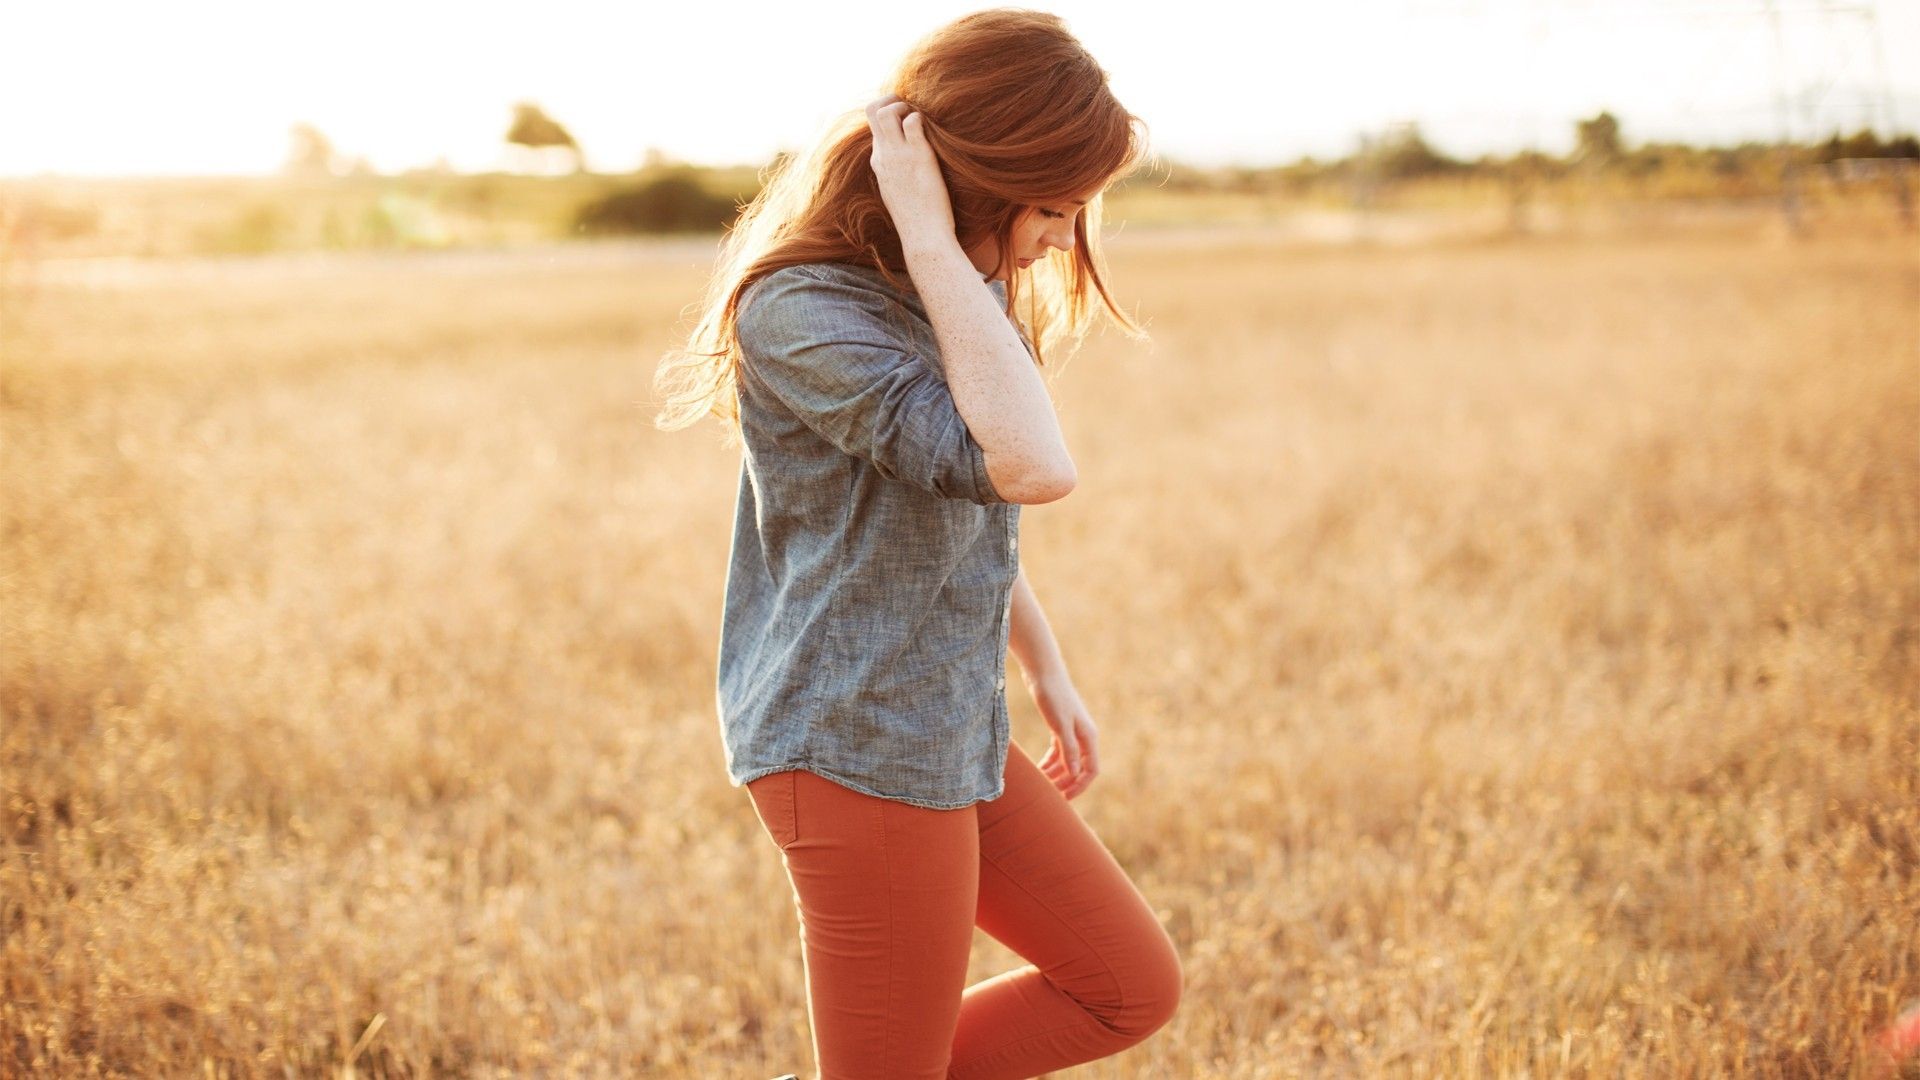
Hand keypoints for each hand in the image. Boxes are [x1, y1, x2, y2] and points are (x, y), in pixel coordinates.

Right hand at [864, 94, 957, 252]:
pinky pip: (913, 121)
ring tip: (920, 119)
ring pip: (885, 110)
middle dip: (890, 100)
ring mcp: (898, 155)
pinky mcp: (917, 156)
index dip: (892, 119)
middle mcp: (883, 155)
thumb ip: (899, 177)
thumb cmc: (918, 221)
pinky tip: (934, 132)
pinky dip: (922, 118)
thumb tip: (911, 172)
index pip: (874, 128)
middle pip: (872, 111)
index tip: (910, 125)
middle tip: (910, 110)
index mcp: (878, 164)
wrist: (923, 237)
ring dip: (903, 105)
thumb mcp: (900, 195)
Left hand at [1030, 671, 1099, 798]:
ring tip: (1041, 786)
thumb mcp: (1060, 725)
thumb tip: (1075, 773)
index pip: (1090, 770)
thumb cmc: (1053, 696)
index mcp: (1088, 737)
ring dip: (1056, 774)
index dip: (1079, 786)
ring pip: (1067, 761)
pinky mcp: (1059, 726)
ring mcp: (1072, 731)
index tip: (1063, 798)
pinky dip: (1050, 762)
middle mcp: (1083, 736)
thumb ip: (1068, 750)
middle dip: (1066, 783)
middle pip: (1079, 768)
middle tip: (1048, 797)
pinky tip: (1039, 770)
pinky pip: (1058, 751)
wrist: (1043, 672)